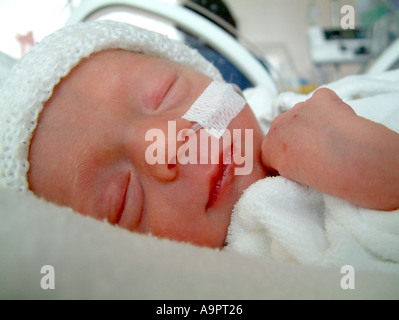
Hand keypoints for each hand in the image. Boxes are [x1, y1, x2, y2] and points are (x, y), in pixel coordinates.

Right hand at [261, 88, 398, 209]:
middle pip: (286, 128)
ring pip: (303, 113)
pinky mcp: (319, 98)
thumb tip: (301, 164)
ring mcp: (298, 109)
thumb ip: (290, 167)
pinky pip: (322, 98)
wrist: (341, 158)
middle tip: (317, 151)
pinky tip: (339, 121)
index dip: (288, 156)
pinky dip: (330, 106)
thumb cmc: (320, 175)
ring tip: (332, 138)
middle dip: (298, 136)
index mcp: (268, 148)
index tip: (301, 163)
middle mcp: (278, 125)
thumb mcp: (294, 179)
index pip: (273, 149)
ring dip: (314, 122)